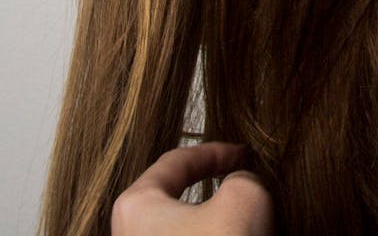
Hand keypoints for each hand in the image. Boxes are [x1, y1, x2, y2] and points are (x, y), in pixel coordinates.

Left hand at [110, 141, 274, 234]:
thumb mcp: (245, 196)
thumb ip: (242, 175)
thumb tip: (240, 184)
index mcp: (135, 205)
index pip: (179, 160)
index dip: (218, 152)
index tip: (244, 154)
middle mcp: (128, 233)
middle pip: (180, 198)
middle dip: (216, 191)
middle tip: (246, 186)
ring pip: (187, 231)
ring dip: (217, 224)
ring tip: (246, 224)